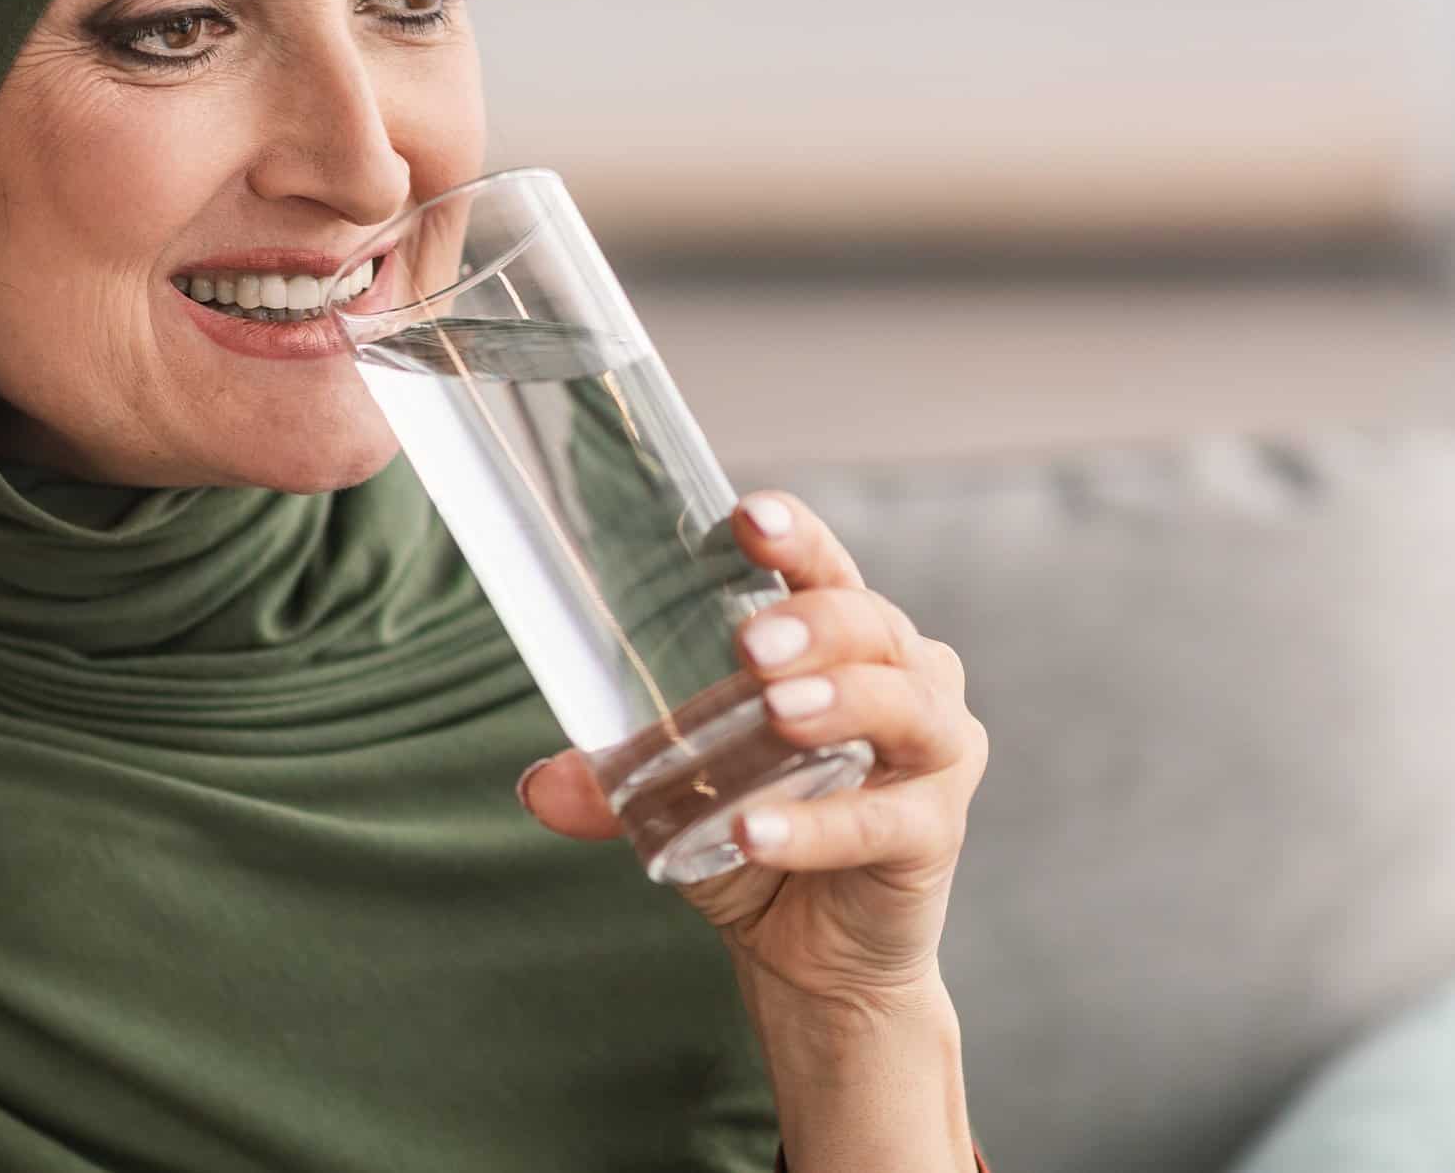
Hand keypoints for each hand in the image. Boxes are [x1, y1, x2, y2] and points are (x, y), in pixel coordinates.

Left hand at [515, 490, 987, 1010]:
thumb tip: (537, 786)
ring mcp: (933, 754)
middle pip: (870, 624)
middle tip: (750, 644)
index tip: (747, 518)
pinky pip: (883, 822)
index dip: (794, 538)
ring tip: (776, 712)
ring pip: (903, 706)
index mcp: (845, 642)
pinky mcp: (934, 834)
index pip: (824, 570)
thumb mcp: (675, 794)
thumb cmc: (755, 831)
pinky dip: (817, 827)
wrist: (813, 952)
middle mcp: (907, 679)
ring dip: (839, 702)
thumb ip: (612, 782)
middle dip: (812, 624)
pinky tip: (758, 834)